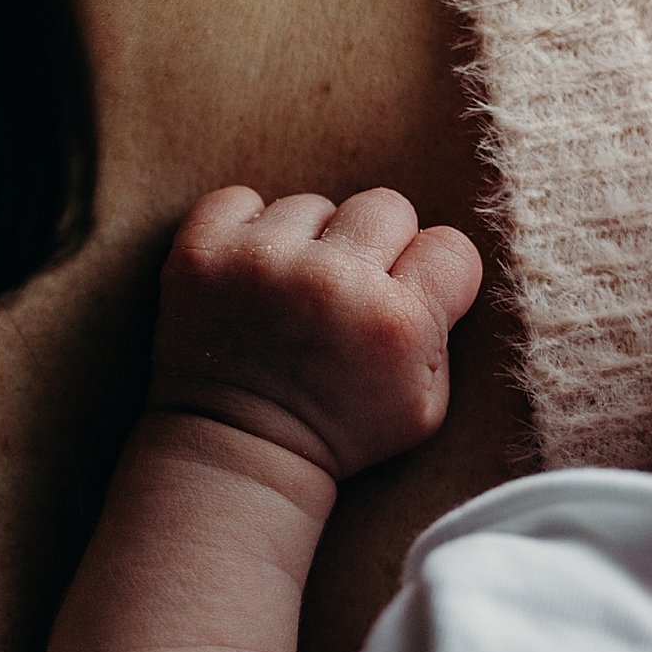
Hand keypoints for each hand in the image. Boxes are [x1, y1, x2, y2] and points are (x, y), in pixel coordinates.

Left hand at [150, 186, 483, 479]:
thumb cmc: (337, 429)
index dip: (427, 272)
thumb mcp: (425, 405)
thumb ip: (442, 326)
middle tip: (346, 293)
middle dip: (373, 247)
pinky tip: (248, 275)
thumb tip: (434, 256)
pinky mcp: (202, 253)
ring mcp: (261, 262)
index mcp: (397, 323)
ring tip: (289, 295)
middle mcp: (332, 282)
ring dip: (306, 243)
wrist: (234, 450)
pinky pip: (239, 200)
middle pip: (385, 206)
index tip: (399, 299)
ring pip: (312, 206)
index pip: (449, 246)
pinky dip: (245, 229)